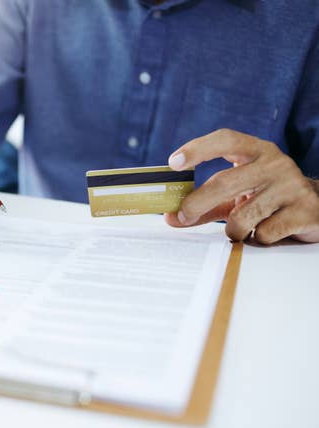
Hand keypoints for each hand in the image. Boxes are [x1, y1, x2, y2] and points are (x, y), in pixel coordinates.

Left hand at [165, 128, 318, 243]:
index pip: (225, 140)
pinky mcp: (304, 210)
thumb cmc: (266, 198)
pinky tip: (265, 233)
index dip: (198, 149)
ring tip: (239, 230)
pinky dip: (256, 239)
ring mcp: (291, 186)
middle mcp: (274, 163)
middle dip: (197, 203)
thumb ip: (205, 205)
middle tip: (183, 216)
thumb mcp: (237, 195)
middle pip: (225, 182)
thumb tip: (172, 218)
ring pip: (242, 215)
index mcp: (256, 151)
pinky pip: (264, 233)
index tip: (173, 162)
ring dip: (233, 230)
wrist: (315, 209)